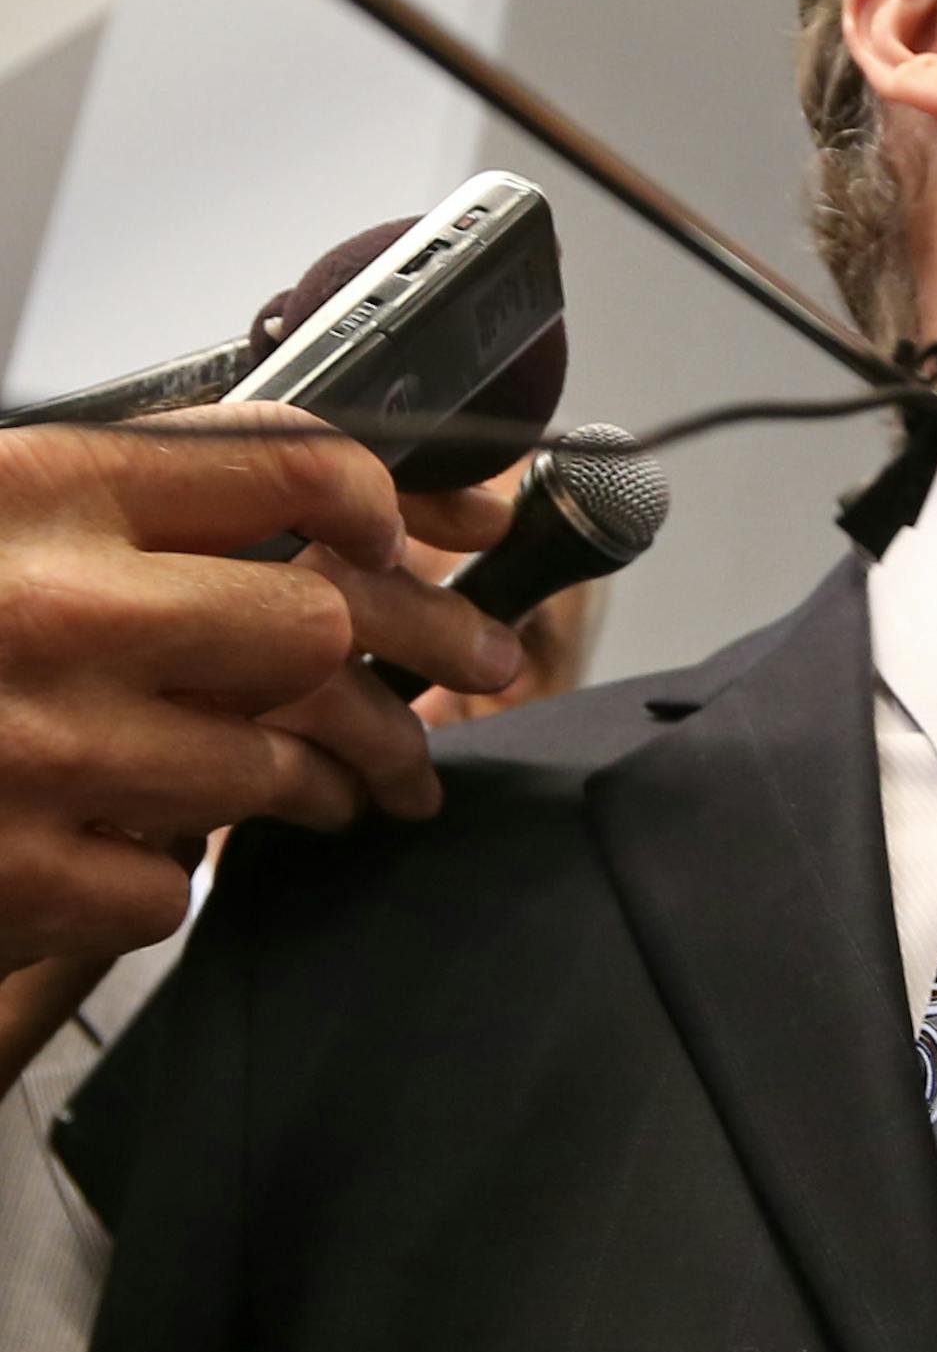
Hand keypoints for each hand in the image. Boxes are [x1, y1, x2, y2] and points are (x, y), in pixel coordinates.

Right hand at [0, 405, 518, 973]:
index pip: (295, 466)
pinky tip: (148, 848)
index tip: (446, 531)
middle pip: (322, 626)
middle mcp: (58, 609)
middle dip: (407, 652)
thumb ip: (123, 504)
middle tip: (476, 669)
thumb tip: (318, 515)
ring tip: (350, 783)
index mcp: (40, 489)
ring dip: (322, 778)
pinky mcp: (19, 880)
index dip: (402, 498)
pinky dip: (171, 873)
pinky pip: (174, 885)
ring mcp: (44, 753)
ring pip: (275, 770)